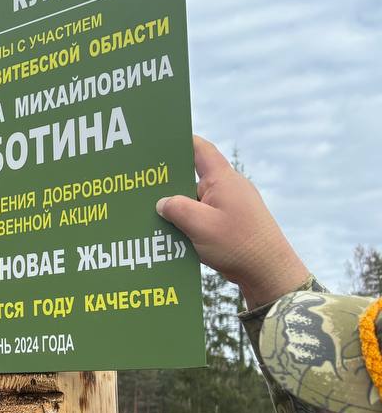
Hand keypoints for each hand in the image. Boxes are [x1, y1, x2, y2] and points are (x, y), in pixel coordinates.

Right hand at [156, 135, 308, 306]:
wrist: (270, 272)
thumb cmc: (238, 244)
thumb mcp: (199, 225)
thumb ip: (176, 209)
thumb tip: (162, 203)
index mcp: (222, 179)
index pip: (200, 150)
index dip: (180, 142)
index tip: (158, 141)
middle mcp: (229, 187)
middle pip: (192, 178)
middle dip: (169, 184)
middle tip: (143, 187)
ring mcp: (232, 205)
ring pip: (196, 200)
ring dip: (179, 209)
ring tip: (154, 217)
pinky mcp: (233, 222)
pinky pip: (205, 216)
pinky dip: (190, 223)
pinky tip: (174, 235)